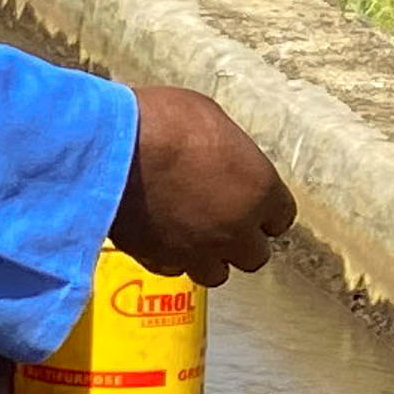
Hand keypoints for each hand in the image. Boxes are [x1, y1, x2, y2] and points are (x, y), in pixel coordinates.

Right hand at [111, 84, 294, 285]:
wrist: (112, 149)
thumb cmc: (163, 122)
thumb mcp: (211, 119)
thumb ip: (228, 153)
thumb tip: (223, 159)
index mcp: (259, 190)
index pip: (281, 218)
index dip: (265, 210)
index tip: (253, 202)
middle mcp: (236, 229)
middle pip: (255, 254)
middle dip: (242, 239)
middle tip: (223, 220)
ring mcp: (199, 251)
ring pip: (217, 273)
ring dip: (210, 256)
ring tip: (194, 236)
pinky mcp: (161, 261)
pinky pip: (176, 270)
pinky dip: (172, 258)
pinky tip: (162, 236)